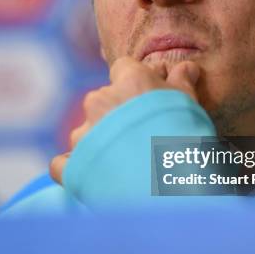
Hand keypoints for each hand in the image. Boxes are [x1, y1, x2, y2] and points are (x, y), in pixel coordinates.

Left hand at [50, 56, 200, 184]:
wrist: (167, 187)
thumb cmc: (184, 140)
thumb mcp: (191, 106)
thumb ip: (183, 83)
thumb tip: (186, 66)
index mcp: (130, 81)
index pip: (124, 68)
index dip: (136, 83)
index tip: (148, 99)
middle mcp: (101, 101)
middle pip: (103, 99)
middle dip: (117, 113)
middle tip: (140, 135)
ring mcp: (84, 133)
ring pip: (87, 130)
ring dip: (100, 141)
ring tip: (124, 162)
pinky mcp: (72, 164)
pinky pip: (64, 163)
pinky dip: (76, 167)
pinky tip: (94, 176)